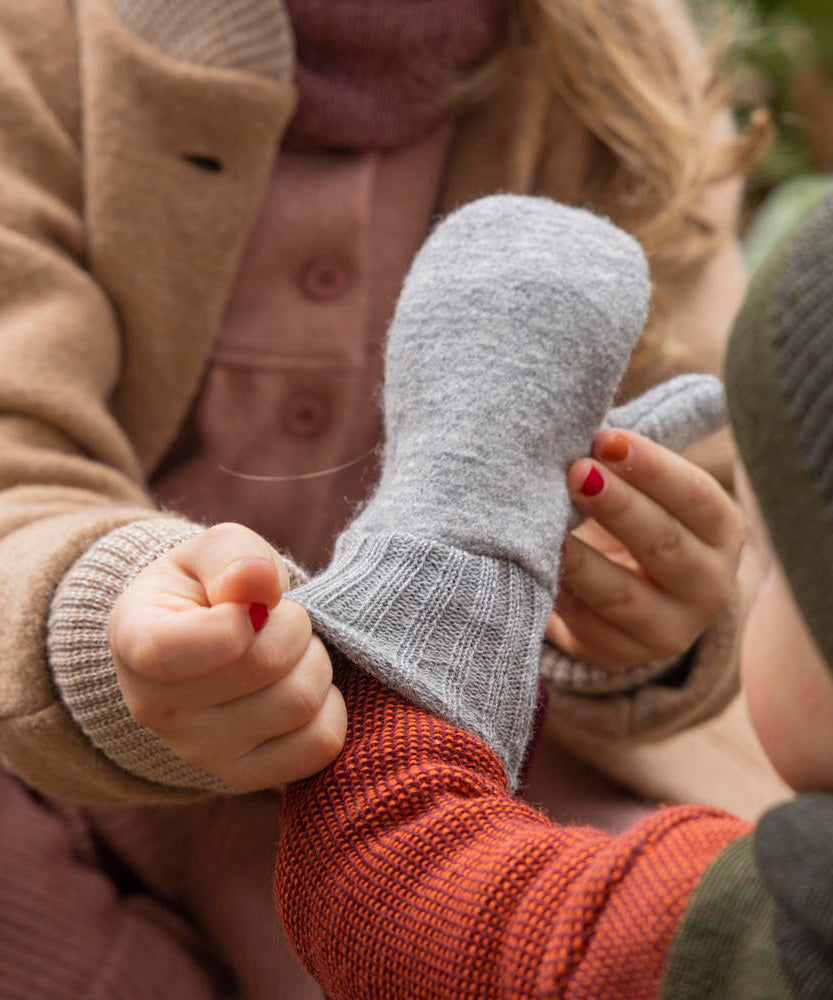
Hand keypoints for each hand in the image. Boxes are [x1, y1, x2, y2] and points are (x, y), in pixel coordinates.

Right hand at [108, 523, 346, 790]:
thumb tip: (258, 580)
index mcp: (137, 640)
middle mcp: (158, 708)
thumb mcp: (210, 552)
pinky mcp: (245, 777)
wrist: (203, 644)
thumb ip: (232, 556)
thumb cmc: (208, 589)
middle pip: (265, 665)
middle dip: (293, 625)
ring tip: (290, 651)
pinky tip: (302, 685)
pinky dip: (330, 707)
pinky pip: (320, 745)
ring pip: (299, 703)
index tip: (246, 606)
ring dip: (314, 662)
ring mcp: (200, 752)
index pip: (173, 651)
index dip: (231, 623)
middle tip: (280, 618)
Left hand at [547, 429, 744, 669]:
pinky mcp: (619, 656)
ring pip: (621, 596)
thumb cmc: (627, 516)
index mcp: (722, 532)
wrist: (618, 593)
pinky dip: (557, 595)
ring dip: (581, 560)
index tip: (605, 438)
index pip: (697, 497)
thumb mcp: (643, 487)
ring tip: (547, 527)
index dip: (653, 468)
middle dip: (617, 506)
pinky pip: (583, 626)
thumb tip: (598, 412)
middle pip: (664, 545)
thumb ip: (631, 455)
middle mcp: (709, 586)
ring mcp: (667, 631)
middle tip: (573, 471)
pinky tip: (531, 567)